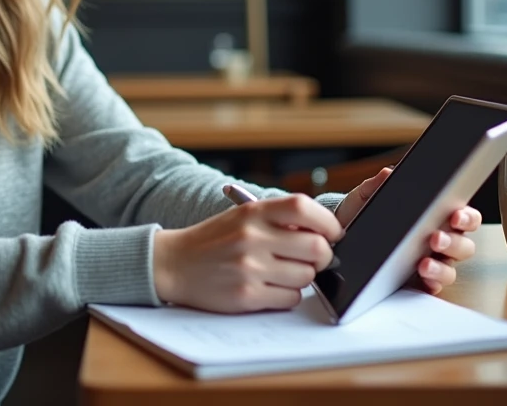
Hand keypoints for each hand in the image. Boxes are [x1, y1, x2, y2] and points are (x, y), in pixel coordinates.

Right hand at [153, 194, 342, 312]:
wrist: (173, 264)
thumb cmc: (214, 240)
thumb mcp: (242, 217)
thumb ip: (278, 220)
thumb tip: (324, 233)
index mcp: (253, 213)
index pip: (304, 208)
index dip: (328, 222)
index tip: (333, 233)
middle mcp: (252, 237)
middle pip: (316, 247)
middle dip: (323, 256)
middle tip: (315, 258)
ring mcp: (249, 267)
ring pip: (306, 276)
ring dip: (302, 277)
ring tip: (283, 272)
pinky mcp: (247, 295)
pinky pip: (290, 298)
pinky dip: (287, 295)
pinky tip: (271, 287)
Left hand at [336, 167, 481, 295]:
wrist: (339, 238)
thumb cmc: (362, 213)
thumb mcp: (366, 196)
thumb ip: (377, 184)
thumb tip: (388, 173)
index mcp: (436, 216)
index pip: (465, 217)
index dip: (467, 217)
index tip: (455, 215)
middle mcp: (440, 241)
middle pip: (464, 245)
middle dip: (454, 243)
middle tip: (435, 238)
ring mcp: (432, 263)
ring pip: (450, 268)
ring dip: (441, 267)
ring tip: (423, 263)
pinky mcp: (419, 282)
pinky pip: (433, 287)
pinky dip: (430, 284)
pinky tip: (422, 280)